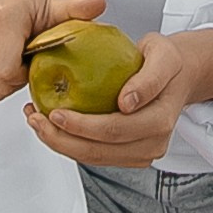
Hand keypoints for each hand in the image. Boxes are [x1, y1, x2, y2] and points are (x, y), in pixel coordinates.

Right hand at [0, 0, 102, 101]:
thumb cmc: (26, 0)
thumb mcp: (53, 4)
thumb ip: (76, 8)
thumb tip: (101, 4)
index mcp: (3, 19)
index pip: (7, 73)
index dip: (24, 76)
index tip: (34, 61)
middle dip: (15, 80)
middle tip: (24, 60)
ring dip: (1, 80)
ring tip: (11, 56)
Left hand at [25, 26, 212, 169]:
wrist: (177, 76)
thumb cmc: (166, 60)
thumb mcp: (163, 54)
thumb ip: (149, 77)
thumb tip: (126, 104)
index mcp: (161, 120)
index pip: (115, 130)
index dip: (82, 126)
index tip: (55, 111)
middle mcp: (153, 144)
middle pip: (99, 151)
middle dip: (61, 139)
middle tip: (35, 118)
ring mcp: (141, 153)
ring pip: (93, 158)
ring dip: (60, 144)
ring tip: (37, 121)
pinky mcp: (129, 155)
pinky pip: (94, 154)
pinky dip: (70, 143)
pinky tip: (52, 125)